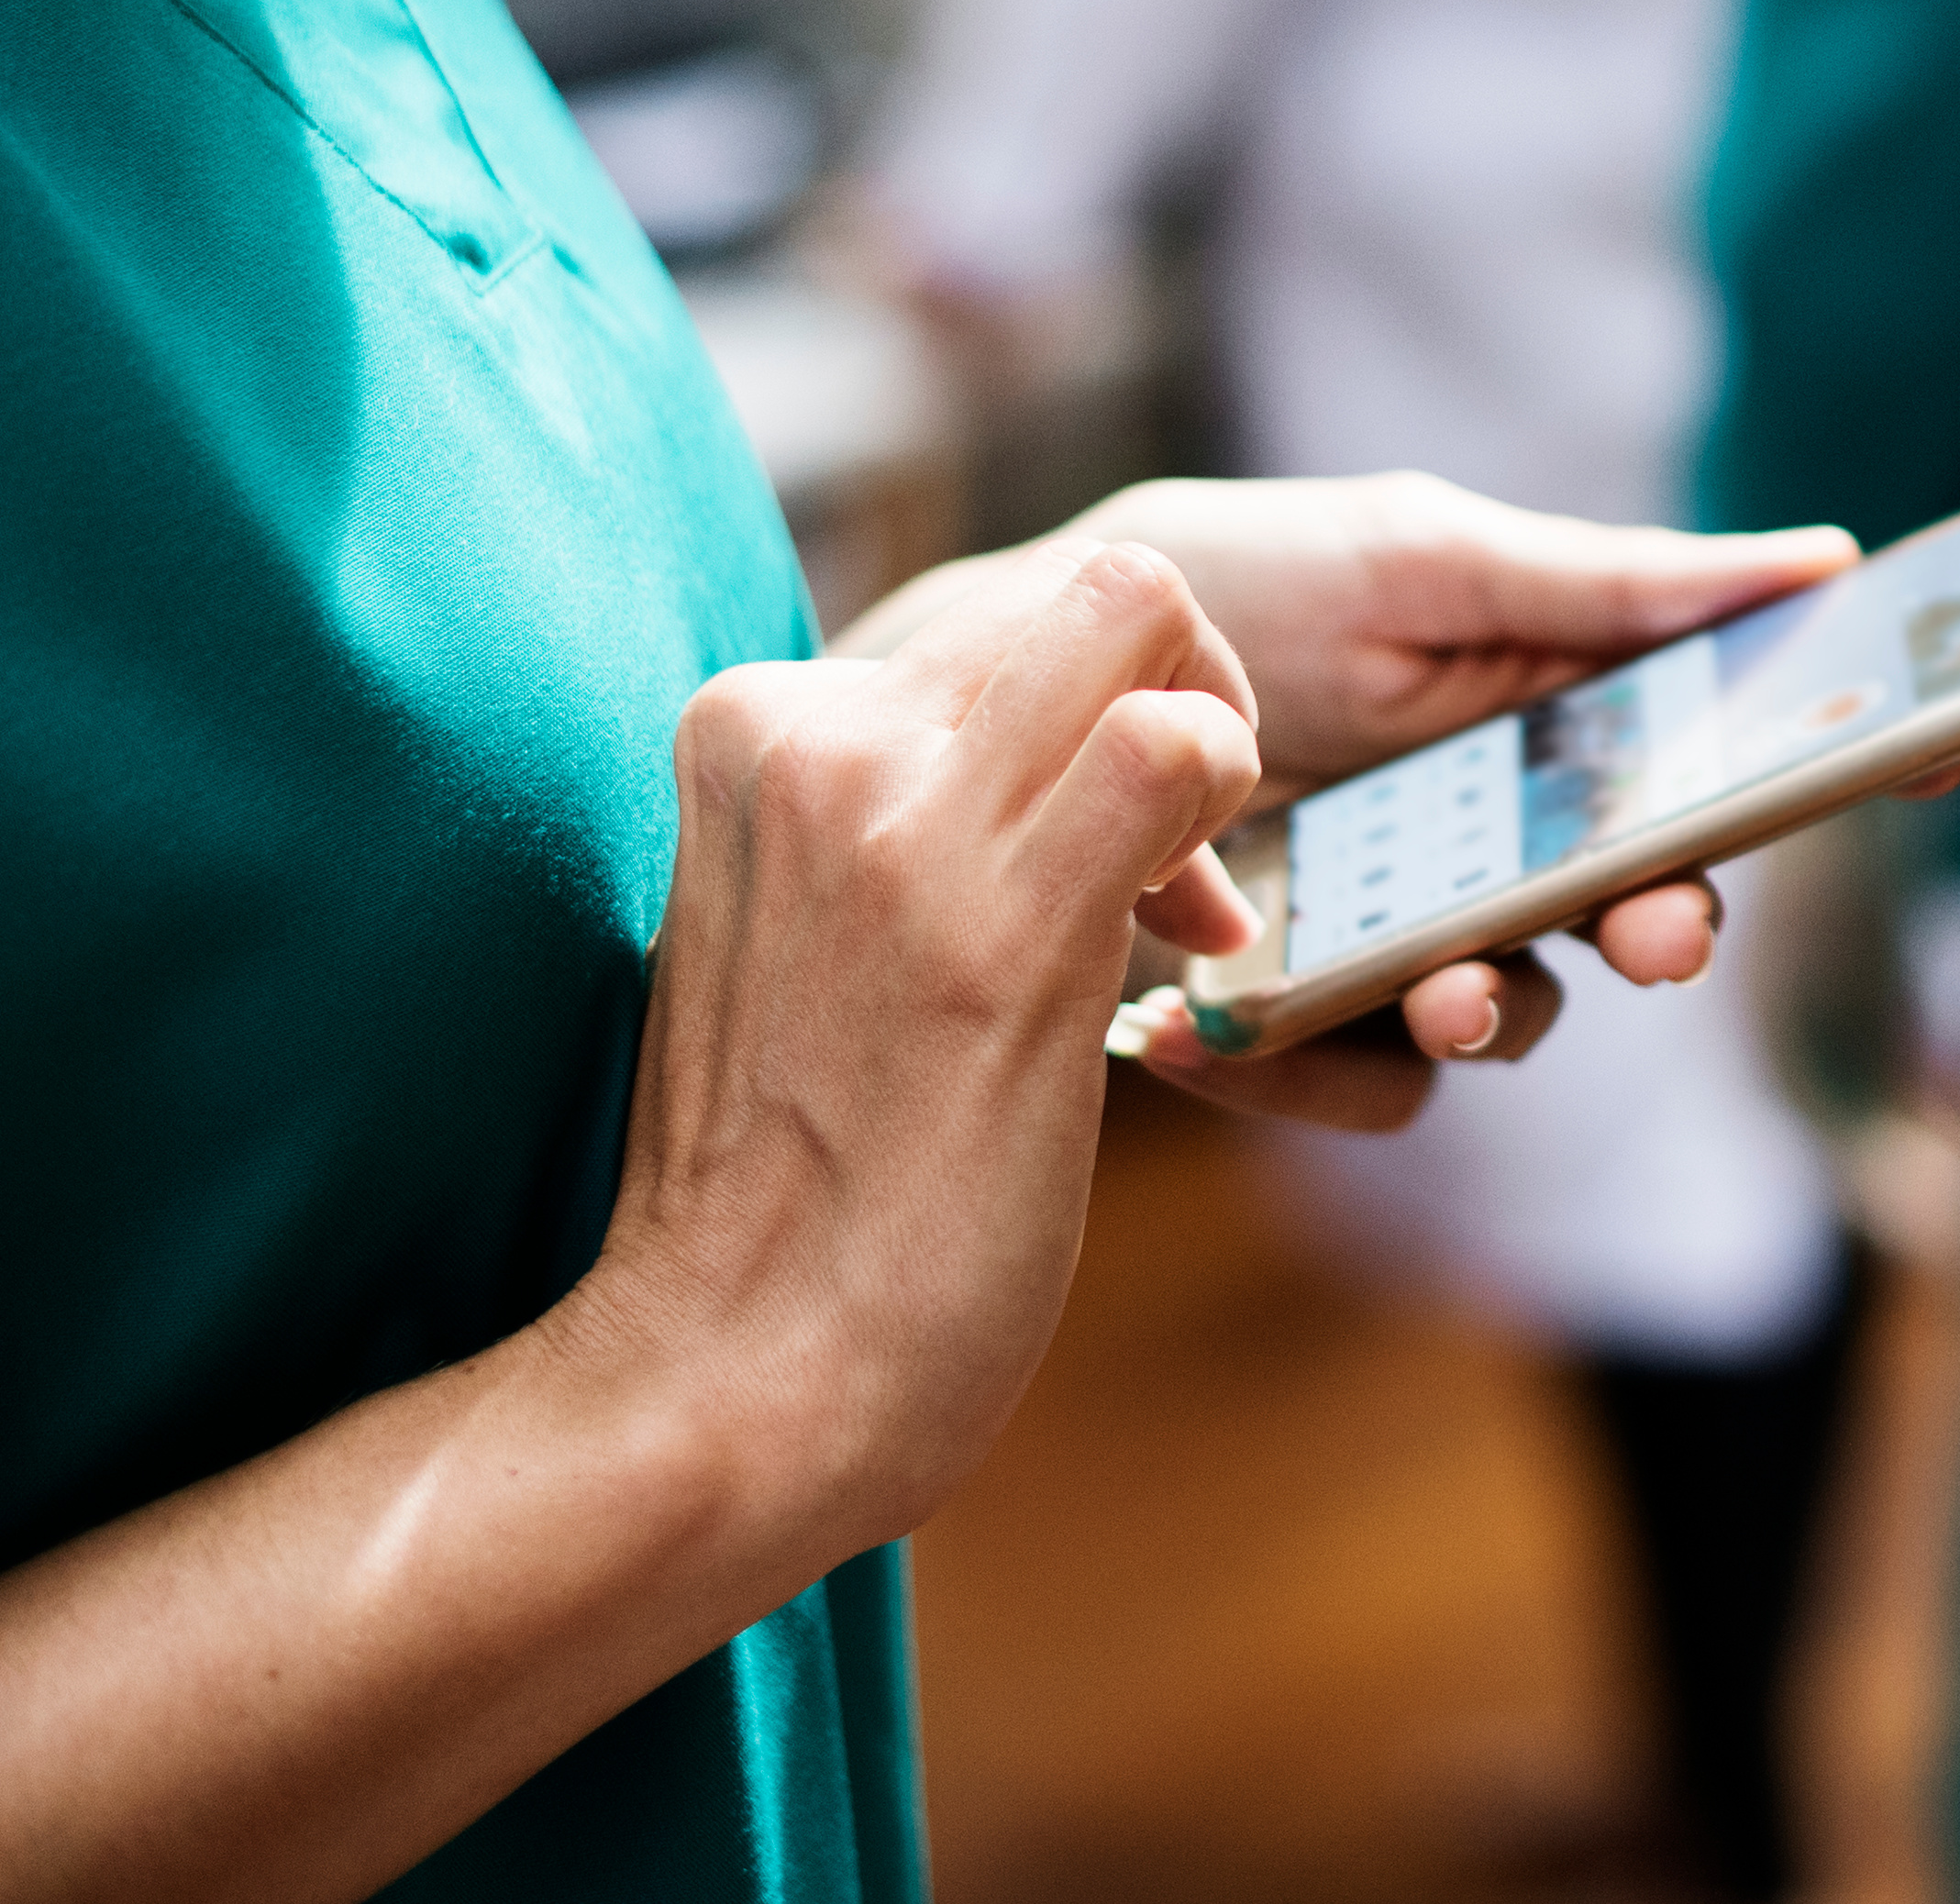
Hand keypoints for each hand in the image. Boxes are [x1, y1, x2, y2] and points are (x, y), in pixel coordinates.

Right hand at [558, 537, 1261, 1547]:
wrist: (730, 1371)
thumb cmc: (781, 1181)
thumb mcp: (782, 931)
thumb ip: (868, 814)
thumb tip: (1021, 756)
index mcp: (749, 729)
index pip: (993, 613)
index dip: (1083, 710)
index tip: (1096, 851)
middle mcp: (813, 737)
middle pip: (1082, 589)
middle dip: (1173, 690)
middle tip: (1176, 858)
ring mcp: (902, 818)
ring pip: (1140, 614)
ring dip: (1212, 740)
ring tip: (1186, 904)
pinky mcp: (1006, 920)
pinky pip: (1180, 747)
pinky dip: (1229, 814)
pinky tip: (1197, 944)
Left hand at [842, 475, 1959, 1132]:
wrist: (1013, 690)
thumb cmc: (1230, 587)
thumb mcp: (1417, 561)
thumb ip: (1601, 584)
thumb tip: (1821, 563)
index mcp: (1562, 720)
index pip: (1734, 759)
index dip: (1849, 759)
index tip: (1954, 745)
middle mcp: (1509, 844)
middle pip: (1646, 914)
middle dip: (1667, 928)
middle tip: (1656, 929)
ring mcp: (1411, 942)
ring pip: (1515, 1021)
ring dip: (1486, 1009)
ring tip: (1415, 987)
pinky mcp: (1305, 1029)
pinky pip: (1365, 1094)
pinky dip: (1305, 1069)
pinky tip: (1212, 1020)